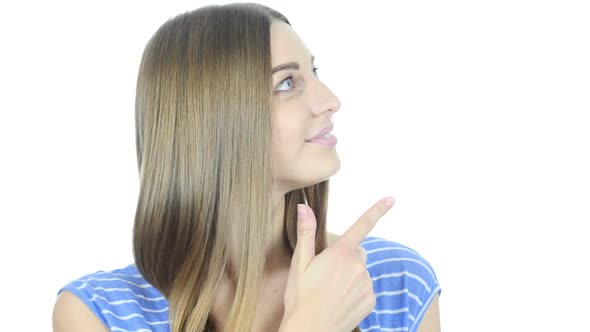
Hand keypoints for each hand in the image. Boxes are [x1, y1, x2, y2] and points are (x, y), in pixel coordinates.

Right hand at [280, 197, 395, 331]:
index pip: (362, 226)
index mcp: (340, 254)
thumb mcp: (299, 264)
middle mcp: (357, 266)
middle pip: (358, 251)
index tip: (392, 198)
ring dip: (350, 275)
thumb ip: (306, 233)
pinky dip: (356, 290)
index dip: (377, 210)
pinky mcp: (371, 300)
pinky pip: (366, 287)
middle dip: (346, 256)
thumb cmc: (300, 298)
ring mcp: (366, 284)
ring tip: (331, 290)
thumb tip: (305, 207)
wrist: (309, 331)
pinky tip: (341, 299)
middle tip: (326, 272)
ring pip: (361, 271)